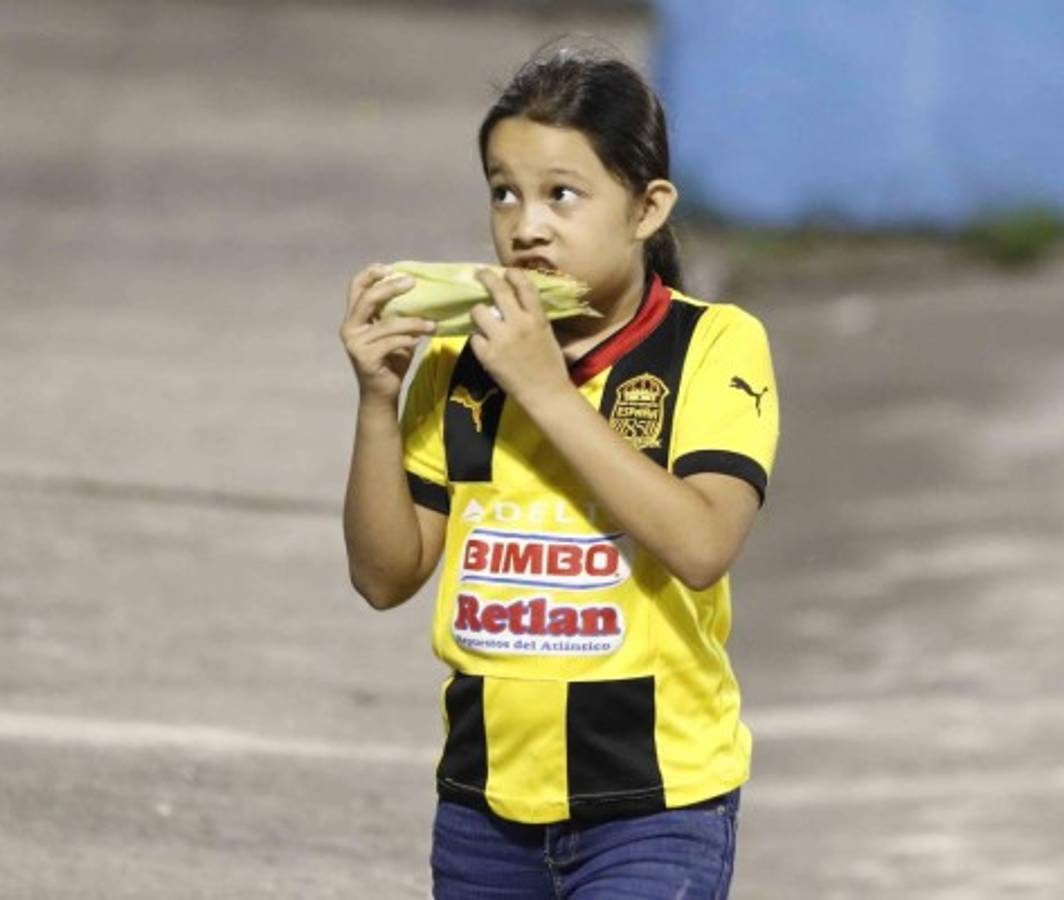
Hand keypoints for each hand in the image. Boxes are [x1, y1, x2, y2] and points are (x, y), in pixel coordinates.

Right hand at [340, 263, 434, 404]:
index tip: (390, 268)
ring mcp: (354, 343)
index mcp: (354, 318)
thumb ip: (396, 314)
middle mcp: (349, 328)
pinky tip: (420, 339)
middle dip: (391, 287)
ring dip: (413, 322)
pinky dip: (409, 339)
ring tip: (432, 324)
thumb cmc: (390, 360)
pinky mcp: (364, 358)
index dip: (370, 274)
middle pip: (368, 299)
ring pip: (387, 323)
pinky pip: (391, 342)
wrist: (382, 393)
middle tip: (412, 283)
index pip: (355, 287)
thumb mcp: (394, 333)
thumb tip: (419, 292)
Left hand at [469, 268, 571, 407]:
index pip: (524, 286)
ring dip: (479, 313)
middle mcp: (519, 324)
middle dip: (486, 278)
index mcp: (537, 318)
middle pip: (498, 291)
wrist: (545, 393)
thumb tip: (514, 303)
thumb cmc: (550, 365)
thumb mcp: (546, 333)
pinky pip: (475, 337)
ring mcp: (501, 339)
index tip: (506, 272)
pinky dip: (478, 340)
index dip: (513, 274)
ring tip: (482, 319)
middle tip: (480, 274)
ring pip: (479, 312)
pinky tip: (486, 345)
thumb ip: (531, 316)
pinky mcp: (487, 355)